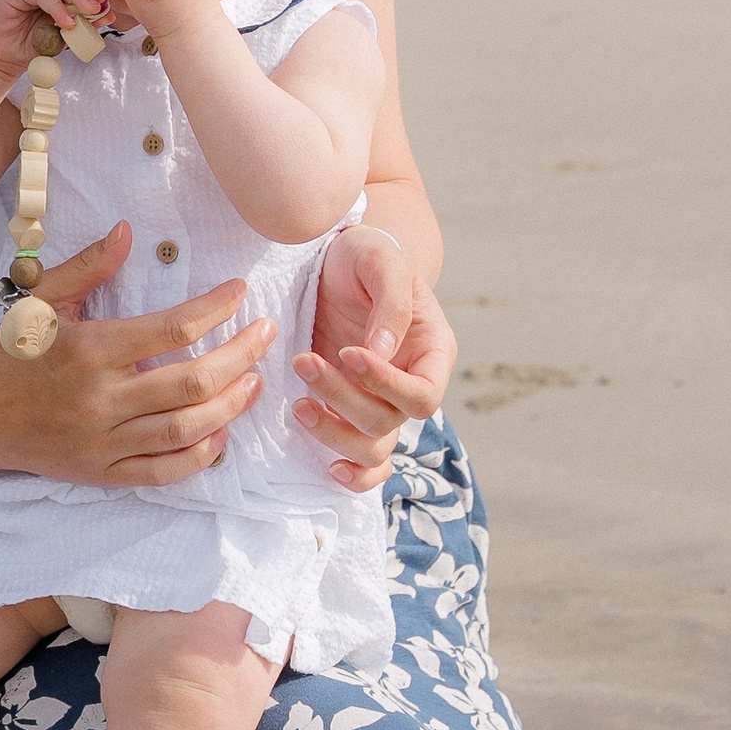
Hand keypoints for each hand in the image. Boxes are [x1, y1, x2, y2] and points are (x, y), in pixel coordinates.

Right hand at [0, 224, 273, 488]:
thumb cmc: (11, 351)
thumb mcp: (42, 298)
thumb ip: (88, 266)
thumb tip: (127, 231)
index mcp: (90, 350)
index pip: (173, 330)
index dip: (216, 309)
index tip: (240, 293)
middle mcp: (100, 399)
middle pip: (192, 382)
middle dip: (240, 356)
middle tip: (266, 334)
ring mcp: (103, 442)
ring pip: (185, 429)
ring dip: (230, 405)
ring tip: (254, 381)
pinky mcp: (102, 473)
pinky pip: (163, 471)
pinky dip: (200, 456)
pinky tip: (221, 433)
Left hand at [293, 227, 454, 491]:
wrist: (336, 262)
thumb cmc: (365, 255)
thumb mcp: (380, 261)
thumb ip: (390, 303)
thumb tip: (381, 353)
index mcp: (433, 351)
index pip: (423, 392)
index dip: (386, 384)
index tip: (347, 353)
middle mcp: (412, 384)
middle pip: (389, 421)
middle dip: (343, 398)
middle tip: (303, 362)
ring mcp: (382, 402)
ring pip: (373, 448)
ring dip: (334, 434)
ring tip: (298, 406)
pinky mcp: (351, 411)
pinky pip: (365, 462)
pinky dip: (353, 474)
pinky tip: (328, 467)